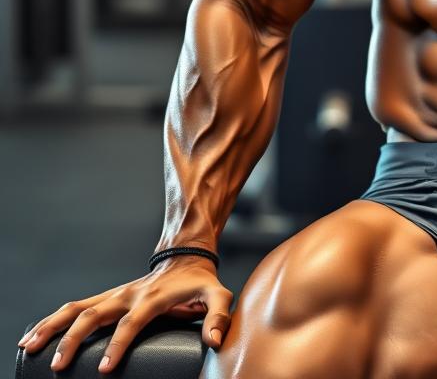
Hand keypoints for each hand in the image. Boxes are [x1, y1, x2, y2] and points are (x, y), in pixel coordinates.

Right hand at [17, 256, 232, 372]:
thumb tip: (215, 342)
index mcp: (151, 298)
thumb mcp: (217, 295)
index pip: (131, 323)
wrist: (186, 258)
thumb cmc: (200, 283)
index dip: (118, 345)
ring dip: (52, 326)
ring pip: (77, 308)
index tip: (104, 370)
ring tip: (29, 347)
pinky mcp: (107, 298)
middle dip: (73, 339)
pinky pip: (75, 307)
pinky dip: (52, 320)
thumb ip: (219, 315)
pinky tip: (34, 337)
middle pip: (93, 314)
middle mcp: (127, 295)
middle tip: (58, 366)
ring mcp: (114, 295)